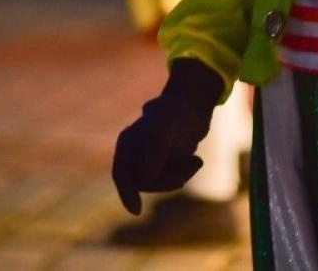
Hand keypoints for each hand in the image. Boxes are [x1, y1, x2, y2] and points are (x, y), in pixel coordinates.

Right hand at [111, 57, 222, 214]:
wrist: (194, 106)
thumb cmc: (174, 116)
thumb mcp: (163, 133)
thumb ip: (152, 155)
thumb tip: (144, 181)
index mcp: (127, 143)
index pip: (121, 174)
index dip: (126, 194)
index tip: (137, 212)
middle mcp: (135, 153)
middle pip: (143, 183)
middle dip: (167, 180)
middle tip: (188, 168)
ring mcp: (149, 159)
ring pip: (160, 183)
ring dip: (180, 175)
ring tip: (196, 161)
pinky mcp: (166, 162)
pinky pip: (173, 179)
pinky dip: (186, 172)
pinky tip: (196, 160)